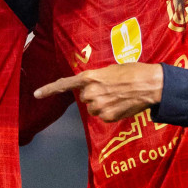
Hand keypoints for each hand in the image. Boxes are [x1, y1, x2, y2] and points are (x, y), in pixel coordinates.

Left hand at [33, 63, 162, 121]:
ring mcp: (98, 106)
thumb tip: (92, 88)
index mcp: (90, 77)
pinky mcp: (107, 117)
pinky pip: (104, 116)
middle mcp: (90, 92)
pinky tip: (122, 104)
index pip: (64, 84)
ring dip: (102, 104)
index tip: (36, 94)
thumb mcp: (110, 71)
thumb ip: (97, 79)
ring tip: (119, 96)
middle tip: (111, 90)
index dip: (49, 89)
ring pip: (93, 109)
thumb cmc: (133, 73)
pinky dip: (111, 112)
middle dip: (95, 95)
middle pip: (85, 98)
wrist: (150, 84)